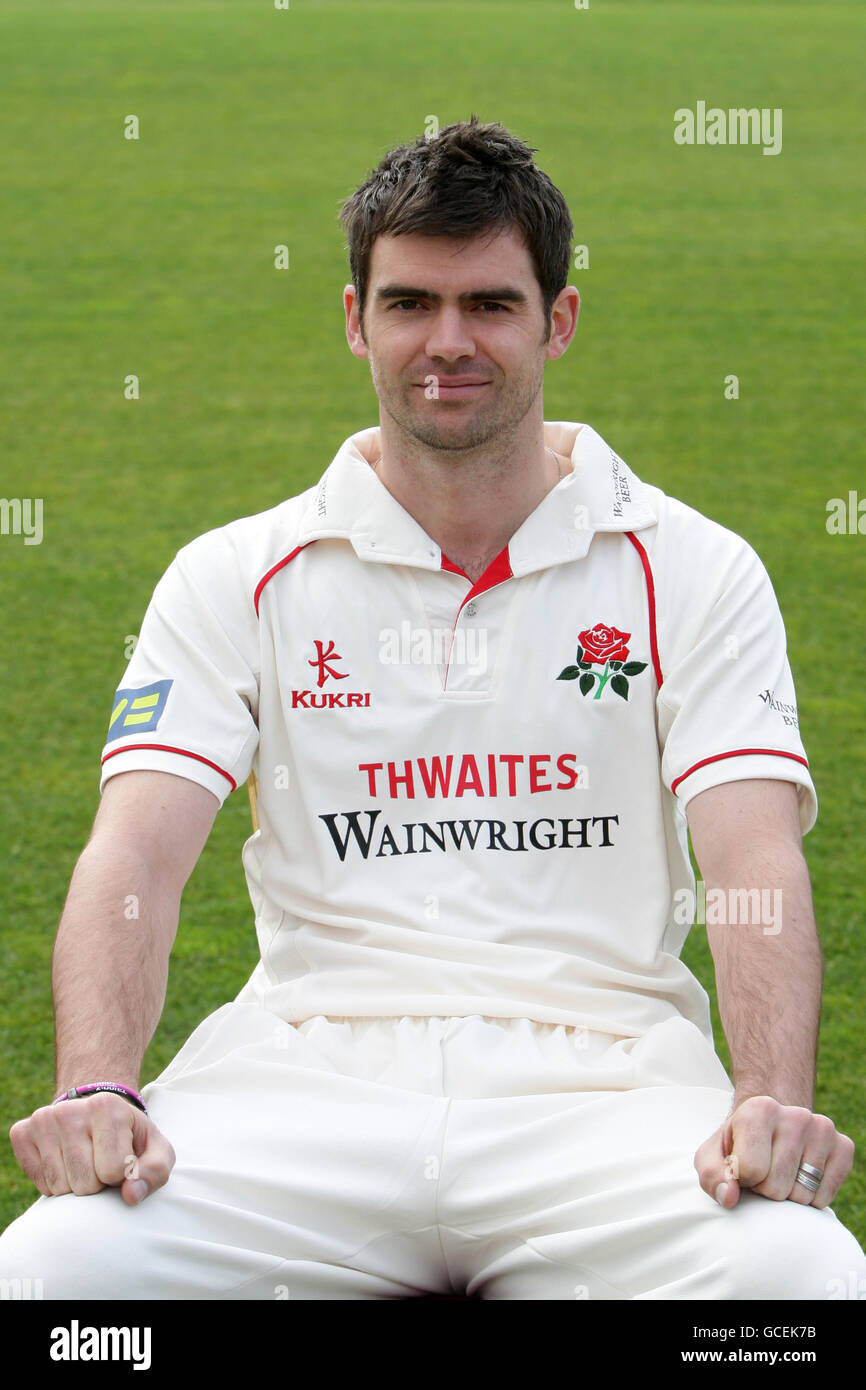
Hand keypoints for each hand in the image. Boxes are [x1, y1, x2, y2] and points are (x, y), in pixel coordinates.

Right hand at [9, 1091, 174, 1203]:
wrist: (97, 1115)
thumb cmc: (131, 1138)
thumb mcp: (156, 1150)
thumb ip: (155, 1172)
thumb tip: (131, 1195)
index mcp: (106, 1106)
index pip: (113, 1171)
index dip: (121, 1176)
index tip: (123, 1160)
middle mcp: (70, 1109)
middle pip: (85, 1183)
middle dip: (98, 1183)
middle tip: (102, 1163)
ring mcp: (43, 1119)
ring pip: (60, 1187)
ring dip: (76, 1185)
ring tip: (85, 1162)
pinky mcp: (22, 1133)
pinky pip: (39, 1183)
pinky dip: (54, 1183)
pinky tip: (64, 1162)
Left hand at [694, 1095, 853, 1209]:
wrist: (772, 1129)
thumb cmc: (738, 1147)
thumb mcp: (712, 1157)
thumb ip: (711, 1176)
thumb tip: (729, 1197)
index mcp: (760, 1109)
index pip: (750, 1170)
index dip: (742, 1179)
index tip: (742, 1166)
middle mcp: (796, 1115)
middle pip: (776, 1187)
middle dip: (764, 1188)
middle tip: (763, 1171)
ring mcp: (823, 1129)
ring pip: (801, 1195)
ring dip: (787, 1195)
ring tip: (780, 1172)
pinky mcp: (844, 1147)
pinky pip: (824, 1197)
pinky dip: (810, 1198)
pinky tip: (800, 1177)